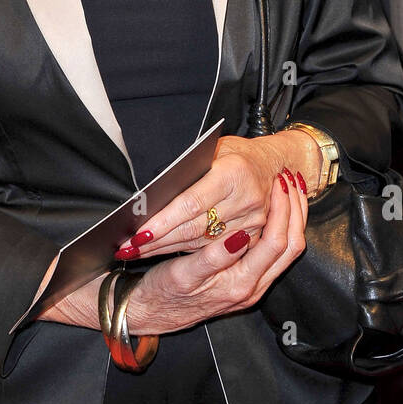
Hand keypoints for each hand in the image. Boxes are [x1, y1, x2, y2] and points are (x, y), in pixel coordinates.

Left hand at [113, 130, 319, 258]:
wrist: (275, 164)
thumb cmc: (236, 154)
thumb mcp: (213, 151)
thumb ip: (189, 170)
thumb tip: (152, 195)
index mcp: (233, 173)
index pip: (190, 203)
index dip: (163, 221)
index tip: (138, 234)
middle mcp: (246, 199)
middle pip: (194, 227)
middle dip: (158, 240)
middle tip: (128, 248)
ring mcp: (253, 220)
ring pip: (202, 243)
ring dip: (167, 249)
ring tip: (137, 252)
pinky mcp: (255, 234)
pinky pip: (214, 249)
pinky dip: (186, 251)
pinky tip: (164, 252)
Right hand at [125, 168, 307, 333]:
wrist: (151, 314)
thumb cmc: (163, 293)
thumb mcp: (182, 275)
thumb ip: (212, 259)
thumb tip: (239, 237)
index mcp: (241, 284)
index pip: (276, 243)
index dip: (282, 211)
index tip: (278, 185)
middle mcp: (253, 288)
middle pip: (292, 247)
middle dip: (297, 212)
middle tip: (292, 181)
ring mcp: (252, 286)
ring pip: (287, 252)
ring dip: (292, 220)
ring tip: (290, 191)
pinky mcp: (246, 282)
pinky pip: (276, 254)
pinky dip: (281, 229)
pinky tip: (274, 211)